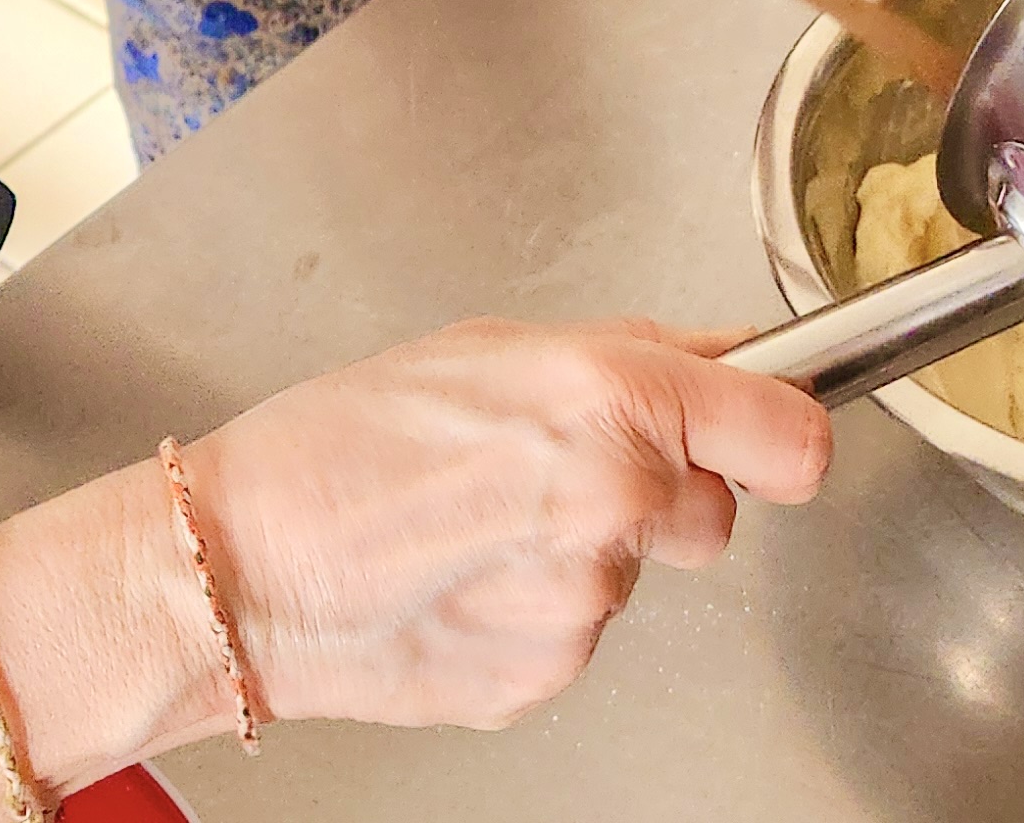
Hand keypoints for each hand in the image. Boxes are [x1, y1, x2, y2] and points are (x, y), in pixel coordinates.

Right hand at [0, 318, 831, 816]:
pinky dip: (534, 608)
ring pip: (638, 572)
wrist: (235, 566)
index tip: (779, 436)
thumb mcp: (491, 348)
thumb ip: (631, 357)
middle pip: (718, 511)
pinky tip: (460, 577)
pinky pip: (578, 630)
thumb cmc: (335, 445)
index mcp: (608, 399)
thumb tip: (724, 362)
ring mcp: (585, 601)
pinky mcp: (548, 673)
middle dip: (664, 492)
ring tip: (479, 523)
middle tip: (561, 472)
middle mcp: (614, 499)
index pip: (788, 434)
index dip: (787, 436)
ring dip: (587, 550)